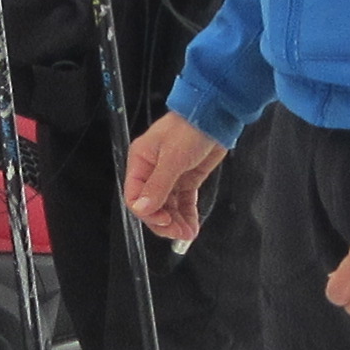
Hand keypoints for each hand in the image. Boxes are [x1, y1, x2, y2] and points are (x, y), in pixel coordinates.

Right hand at [123, 114, 227, 242]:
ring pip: (168, 207)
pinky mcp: (187, 179)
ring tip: (189, 233)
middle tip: (179, 232)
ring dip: (177, 222)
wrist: (216, 116)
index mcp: (141, 162)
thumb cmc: (190, 129)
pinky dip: (187, 215)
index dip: (147, 212)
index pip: (134, 195)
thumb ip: (158, 185)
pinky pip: (183, 202)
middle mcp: (152, 171)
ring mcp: (170, 176)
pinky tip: (192, 226)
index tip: (164, 220)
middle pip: (151, 205)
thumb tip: (142, 208)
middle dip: (164, 222)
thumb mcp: (173, 158)